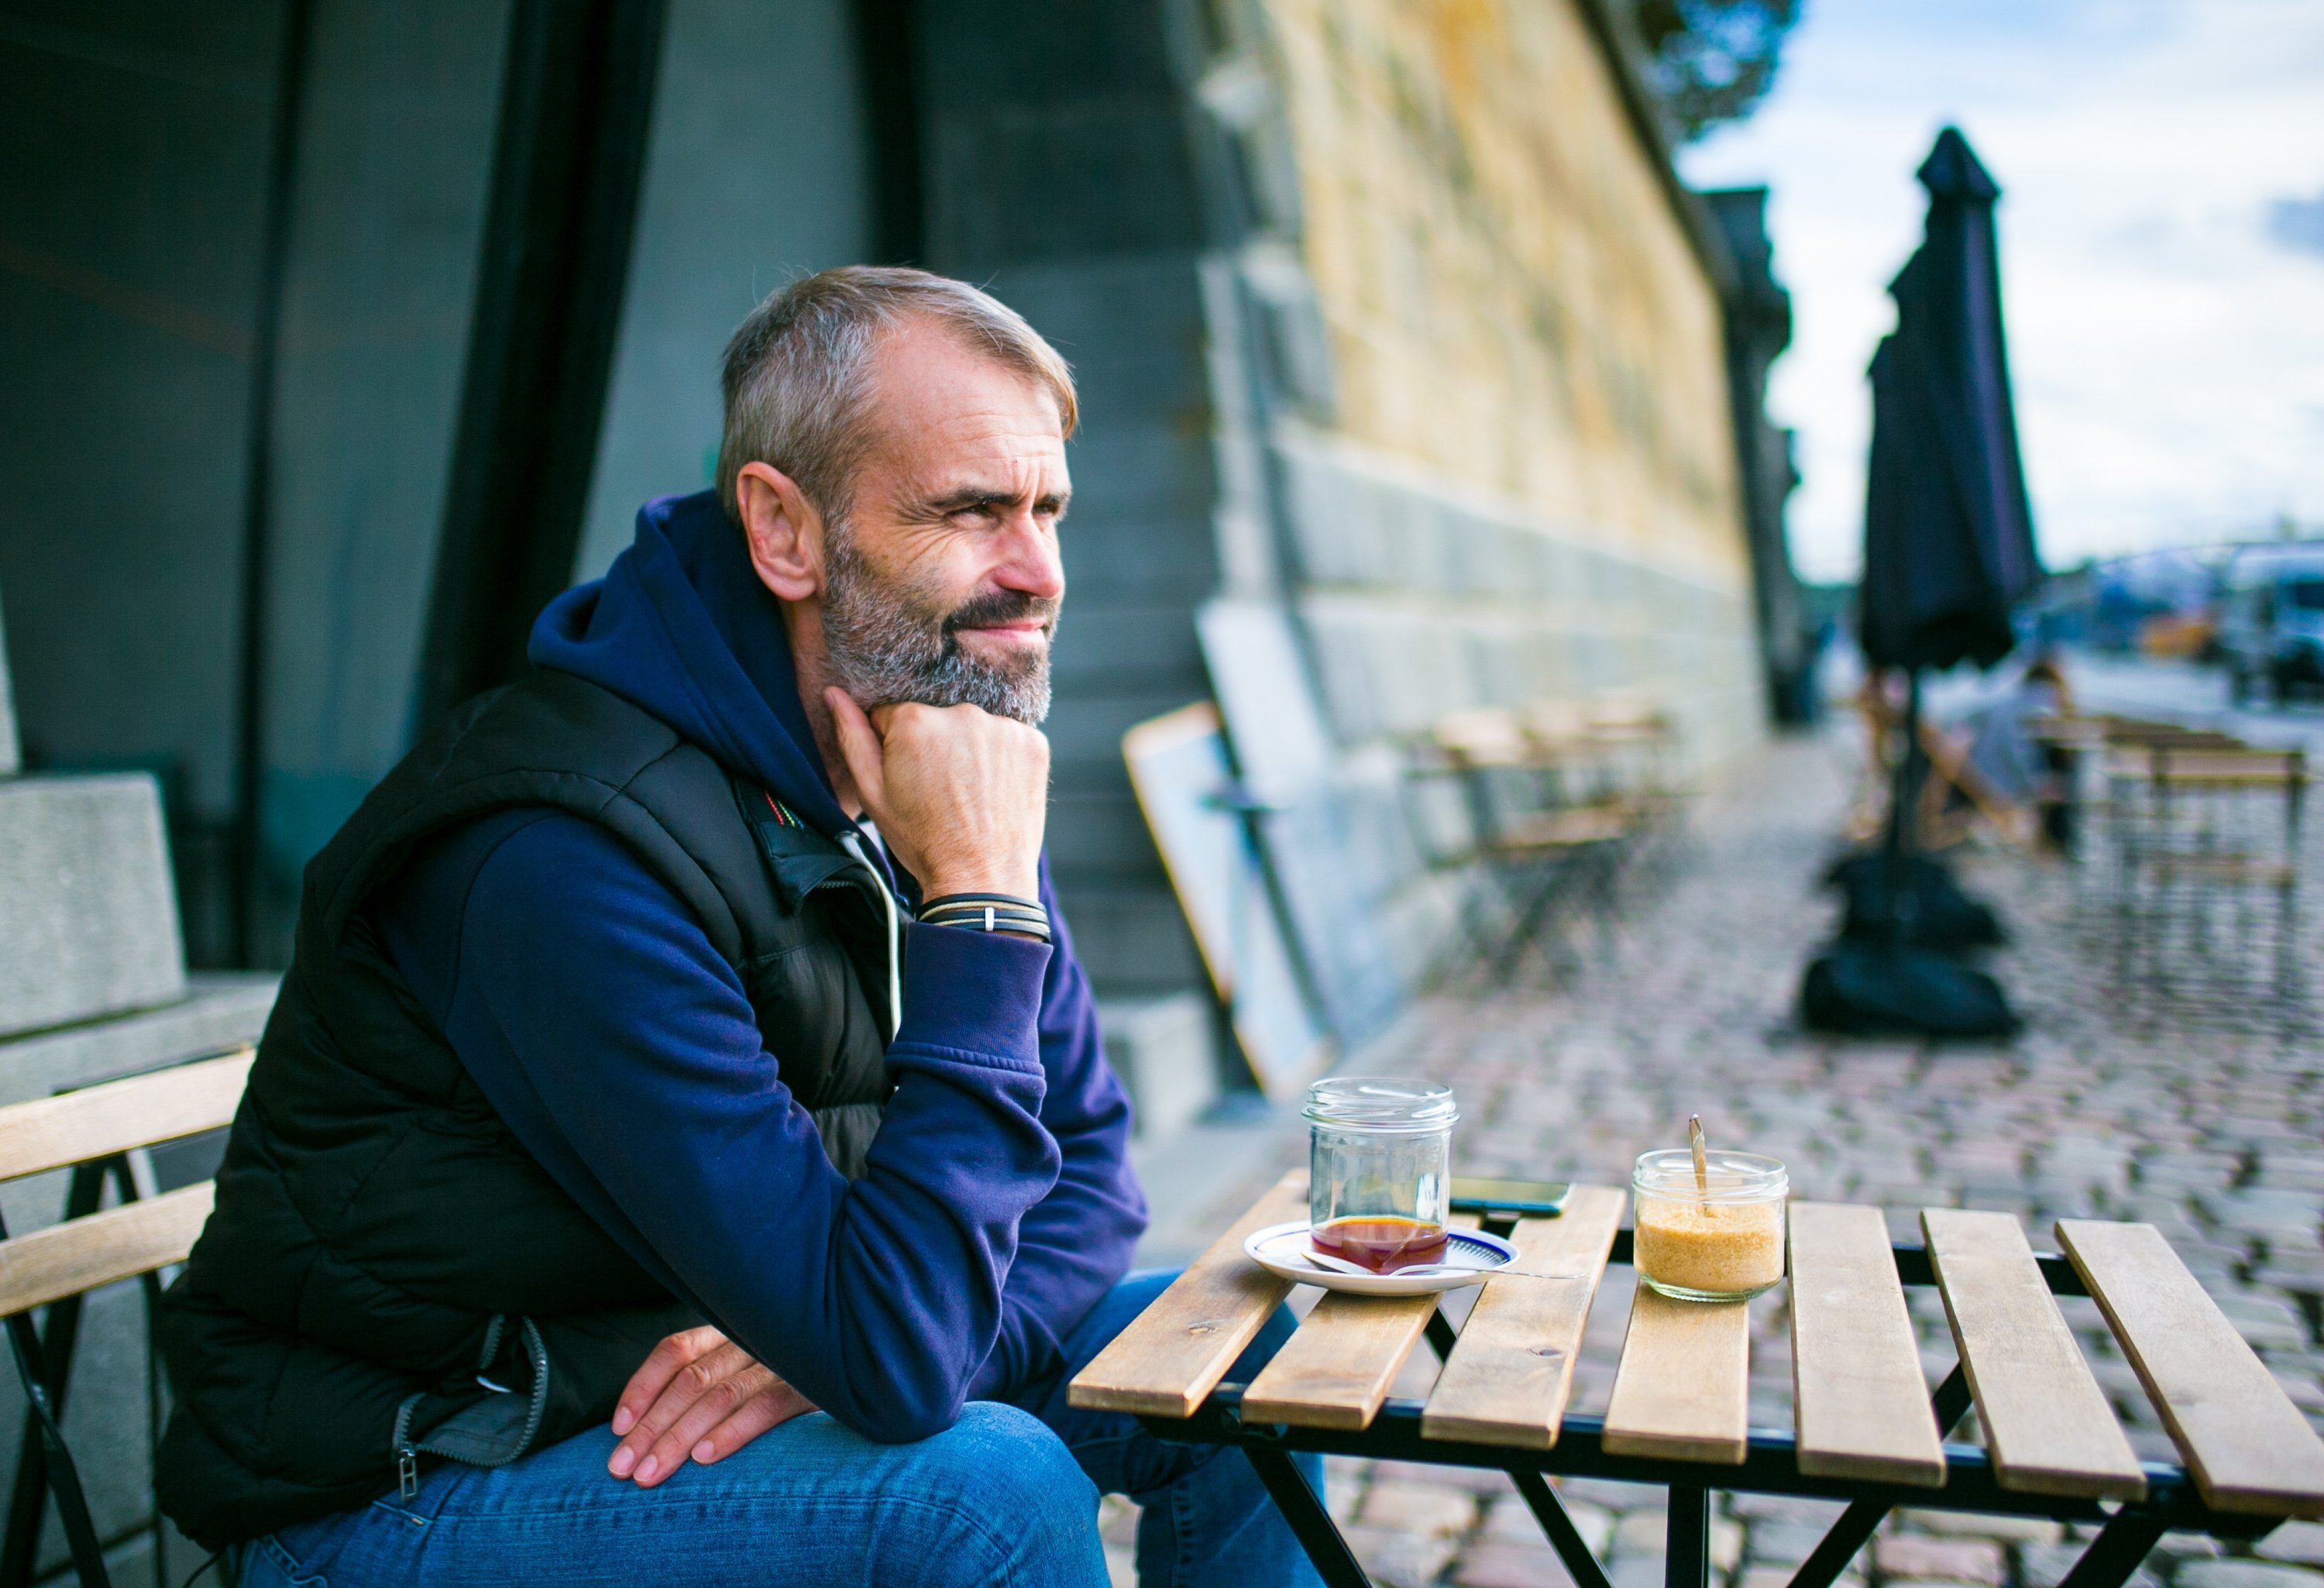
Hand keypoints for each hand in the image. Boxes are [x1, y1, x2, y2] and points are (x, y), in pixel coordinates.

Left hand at [606, 1326, 814, 1486]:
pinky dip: (732, 1432)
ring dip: (678, 1438)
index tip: (617, 1428)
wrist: (859, 1364)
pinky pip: (766, 1407)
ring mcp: (782, 1361)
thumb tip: (640, 1431)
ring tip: (650, 1474)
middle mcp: (752, 1340)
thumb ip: (706, 1385)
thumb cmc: (789, 1380)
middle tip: (620, 1469)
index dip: (641, 1386)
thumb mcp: (745, 1371)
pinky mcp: (810, 1386)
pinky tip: (704, 1458)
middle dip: (649, 1427)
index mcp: (730, 1331)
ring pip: (719, 1396)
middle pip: (689, 1381)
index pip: (674, 1350)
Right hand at [825, 689, 1048, 901]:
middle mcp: (962, 713)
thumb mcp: (873, 792)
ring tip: (969, 792)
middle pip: (937, 718)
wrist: (981, 878)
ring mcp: (1003, 727)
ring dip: (970, 749)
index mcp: (914, 720)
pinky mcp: (1033, 743)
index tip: (910, 778)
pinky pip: (1008, 738)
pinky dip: (1002, 758)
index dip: (897, 748)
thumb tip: (834, 693)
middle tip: (941, 790)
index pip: (895, 715)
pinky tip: (994, 789)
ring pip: (974, 727)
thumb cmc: (922, 839)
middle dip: (936, 745)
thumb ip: (852, 737)